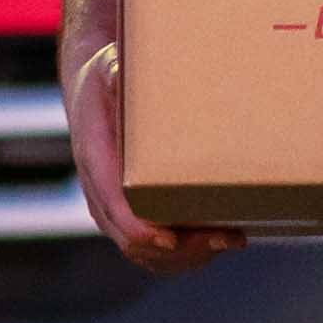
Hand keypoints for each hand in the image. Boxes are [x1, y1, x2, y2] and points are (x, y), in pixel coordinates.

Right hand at [68, 35, 240, 276]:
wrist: (91, 95)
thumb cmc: (108, 80)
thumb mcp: (108, 68)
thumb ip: (116, 74)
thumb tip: (122, 73)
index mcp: (95, 159)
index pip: (114, 209)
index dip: (142, 231)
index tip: (172, 237)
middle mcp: (100, 193)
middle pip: (135, 242)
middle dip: (181, 248)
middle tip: (225, 236)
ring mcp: (114, 210)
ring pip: (147, 254)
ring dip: (190, 254)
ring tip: (231, 237)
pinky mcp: (130, 216)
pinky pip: (154, 251)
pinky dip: (188, 254)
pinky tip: (219, 239)